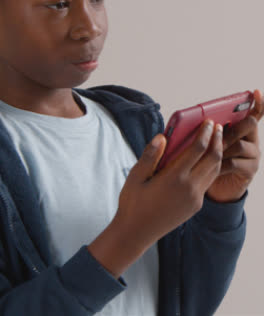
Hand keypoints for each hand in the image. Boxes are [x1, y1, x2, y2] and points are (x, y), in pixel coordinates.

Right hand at [115, 120, 222, 251]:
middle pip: (212, 159)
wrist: (136, 233)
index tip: (208, 122)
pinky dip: (212, 168)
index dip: (205, 133)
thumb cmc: (133, 203)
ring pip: (214, 171)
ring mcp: (194, 198)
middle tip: (218, 127)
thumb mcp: (136, 176)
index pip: (197, 149)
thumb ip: (150, 156)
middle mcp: (189, 188)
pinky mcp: (195, 206)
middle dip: (217, 140)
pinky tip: (207, 161)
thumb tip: (162, 137)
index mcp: (174, 178)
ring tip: (216, 141)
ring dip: (217, 154)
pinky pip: (208, 182)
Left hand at [206, 89, 262, 202]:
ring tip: (206, 152)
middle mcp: (252, 138)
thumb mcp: (208, 141)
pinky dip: (219, 164)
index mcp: (242, 128)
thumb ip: (208, 130)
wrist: (215, 186)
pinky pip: (234, 162)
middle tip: (216, 130)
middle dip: (232, 127)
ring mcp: (254, 154)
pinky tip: (208, 167)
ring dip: (221, 147)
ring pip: (239, 144)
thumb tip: (193, 120)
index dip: (258, 102)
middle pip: (249, 124)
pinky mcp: (250, 169)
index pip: (255, 112)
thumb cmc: (207, 159)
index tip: (255, 92)